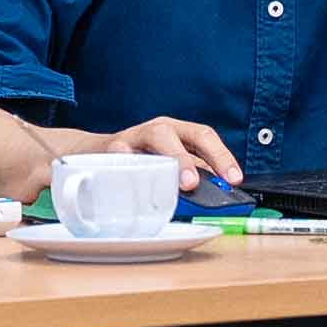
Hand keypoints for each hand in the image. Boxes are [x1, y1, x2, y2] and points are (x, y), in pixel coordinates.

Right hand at [83, 115, 243, 191]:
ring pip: (158, 137)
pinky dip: (130, 160)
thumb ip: (190, 178)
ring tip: (181, 181)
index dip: (223, 156)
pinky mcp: (112, 146)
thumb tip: (216, 197)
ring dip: (174, 157)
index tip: (234, 179)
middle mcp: (162, 129)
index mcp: (179, 133)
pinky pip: (122, 152)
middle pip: (190, 134)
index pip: (206, 138)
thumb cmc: (139, 162)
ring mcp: (138, 135)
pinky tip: (136, 173)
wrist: (92, 154)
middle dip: (202, 157)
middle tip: (199, 182)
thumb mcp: (168, 167)